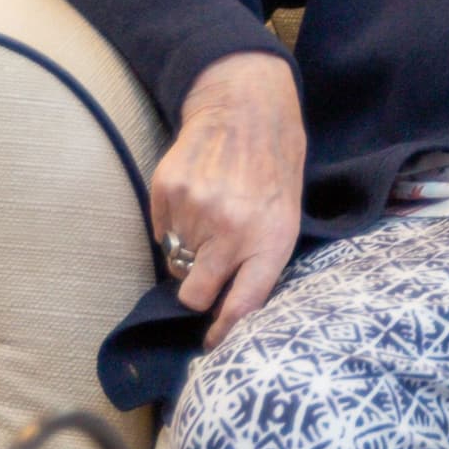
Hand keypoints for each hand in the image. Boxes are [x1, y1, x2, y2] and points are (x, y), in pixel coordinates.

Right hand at [150, 52, 308, 345]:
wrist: (245, 106)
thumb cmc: (273, 167)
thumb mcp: (287, 216)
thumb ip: (260, 260)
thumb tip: (227, 305)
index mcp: (271, 240)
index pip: (243, 304)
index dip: (225, 331)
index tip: (213, 342)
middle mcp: (232, 231)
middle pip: (195, 295)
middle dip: (196, 291)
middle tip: (204, 269)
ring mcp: (196, 211)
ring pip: (175, 259)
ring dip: (188, 246)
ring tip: (210, 211)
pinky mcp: (167, 192)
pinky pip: (161, 230)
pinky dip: (174, 222)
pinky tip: (195, 195)